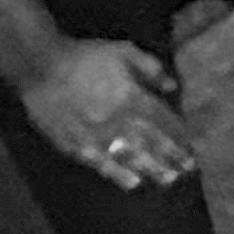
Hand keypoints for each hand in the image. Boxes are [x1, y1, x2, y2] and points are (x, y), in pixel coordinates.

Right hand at [17, 37, 196, 191]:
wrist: (42, 67)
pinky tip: (133, 183)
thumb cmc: (86, 56)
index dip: (178, 134)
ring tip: (169, 179)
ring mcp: (97, 136)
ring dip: (152, 169)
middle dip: (172, 156)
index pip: (162, 120)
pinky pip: (102, 164)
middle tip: (188, 169)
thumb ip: (151, 68)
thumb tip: (173, 86)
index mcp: (131, 96)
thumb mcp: (123, 50)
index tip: (191, 145)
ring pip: (131, 157)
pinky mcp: (76, 146)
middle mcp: (118, 120)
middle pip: (151, 142)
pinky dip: (119, 175)